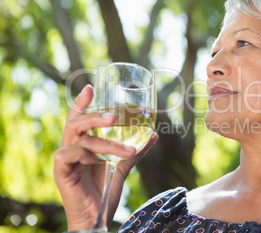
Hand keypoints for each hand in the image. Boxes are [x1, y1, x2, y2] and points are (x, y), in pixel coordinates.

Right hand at [53, 85, 158, 229]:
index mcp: (83, 144)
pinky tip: (99, 161)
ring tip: (126, 150)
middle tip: (113, 116)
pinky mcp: (61, 171)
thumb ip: (135, 151)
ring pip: (79, 138)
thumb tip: (154, 135)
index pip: (79, 118)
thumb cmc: (105, 190)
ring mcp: (64, 159)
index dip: (82, 102)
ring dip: (105, 143)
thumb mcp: (122, 166)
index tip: (91, 88)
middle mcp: (71, 147)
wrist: (97, 216)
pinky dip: (86, 154)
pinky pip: (69, 154)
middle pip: (76, 122)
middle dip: (93, 115)